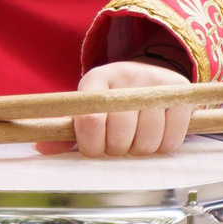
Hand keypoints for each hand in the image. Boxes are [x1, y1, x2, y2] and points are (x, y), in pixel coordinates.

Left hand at [39, 60, 196, 158]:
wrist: (150, 73)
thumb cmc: (113, 101)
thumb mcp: (88, 108)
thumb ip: (66, 131)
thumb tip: (41, 147)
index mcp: (96, 80)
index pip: (90, 120)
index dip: (91, 144)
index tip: (94, 146)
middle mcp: (126, 77)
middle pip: (119, 136)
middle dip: (116, 149)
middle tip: (117, 143)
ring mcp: (156, 83)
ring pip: (147, 142)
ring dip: (140, 150)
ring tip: (135, 138)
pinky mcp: (180, 94)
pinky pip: (171, 140)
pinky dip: (162, 147)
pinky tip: (155, 135)